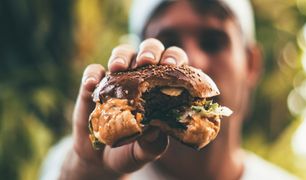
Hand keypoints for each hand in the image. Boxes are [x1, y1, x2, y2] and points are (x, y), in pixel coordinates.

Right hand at [60, 38, 188, 178]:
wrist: (101, 160)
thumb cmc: (132, 150)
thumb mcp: (146, 151)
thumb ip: (153, 144)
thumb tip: (156, 130)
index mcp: (162, 88)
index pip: (174, 65)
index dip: (175, 59)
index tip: (170, 64)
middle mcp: (141, 78)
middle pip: (149, 50)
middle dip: (149, 50)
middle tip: (146, 61)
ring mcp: (117, 80)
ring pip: (122, 53)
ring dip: (122, 56)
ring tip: (118, 67)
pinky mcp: (94, 86)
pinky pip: (93, 72)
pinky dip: (92, 75)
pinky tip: (92, 84)